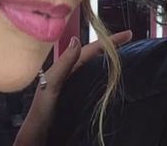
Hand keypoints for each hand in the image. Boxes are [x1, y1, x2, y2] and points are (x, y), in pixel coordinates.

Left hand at [13, 30, 132, 145]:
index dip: (109, 41)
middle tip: (128, 37)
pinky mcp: (76, 95)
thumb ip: (63, 64)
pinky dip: (103, 72)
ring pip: (94, 65)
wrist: (38, 133)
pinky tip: (110, 74)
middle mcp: (70, 72)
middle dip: (110, 45)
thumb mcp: (52, 84)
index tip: (128, 34)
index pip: (92, 49)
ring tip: (123, 51)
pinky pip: (93, 78)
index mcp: (66, 66)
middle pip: (94, 54)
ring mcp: (74, 83)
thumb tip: (76, 39)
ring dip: (107, 57)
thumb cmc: (41, 110)